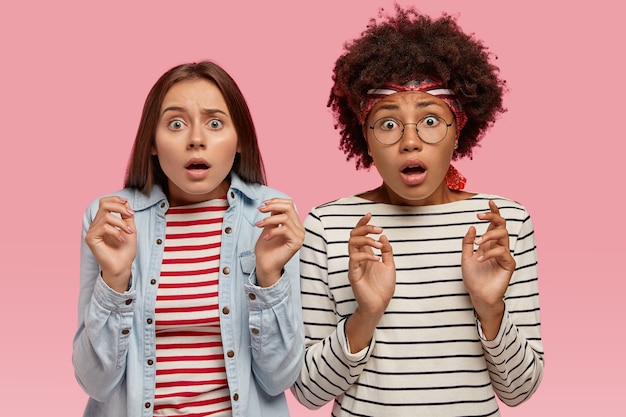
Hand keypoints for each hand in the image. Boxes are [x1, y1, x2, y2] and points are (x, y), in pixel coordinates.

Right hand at [85, 196, 136, 292]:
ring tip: (129, 232)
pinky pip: (103, 227)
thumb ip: (126, 214)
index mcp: (103, 221)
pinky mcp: (90, 238)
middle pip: (104, 205)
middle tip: (131, 215)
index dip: (115, 199)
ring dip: (122, 223)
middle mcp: (96, 224)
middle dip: (120, 208)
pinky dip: (116, 232)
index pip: (104, 202)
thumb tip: (124, 201)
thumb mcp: (129, 227)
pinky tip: (121, 240)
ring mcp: (92, 231)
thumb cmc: (126, 249)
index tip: (127, 204)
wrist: (123, 266)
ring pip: (106, 217)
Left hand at [254, 198, 303, 286]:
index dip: (276, 201)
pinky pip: (284, 230)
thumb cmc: (266, 249)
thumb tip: (272, 203)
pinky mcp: (296, 243)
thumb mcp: (268, 227)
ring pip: (285, 218)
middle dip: (272, 206)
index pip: (290, 204)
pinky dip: (272, 232)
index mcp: (294, 224)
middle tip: (260, 210)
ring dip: (268, 220)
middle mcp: (299, 228)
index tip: (262, 205)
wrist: (265, 265)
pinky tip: (265, 237)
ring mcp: (299, 236)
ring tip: (258, 225)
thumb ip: (273, 216)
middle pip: (289, 207)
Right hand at [348, 213, 395, 318]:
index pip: (359, 234)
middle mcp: (358, 257)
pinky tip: (377, 259)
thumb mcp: (389, 265)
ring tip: (378, 244)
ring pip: (351, 244)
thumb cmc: (383, 287)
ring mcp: (354, 265)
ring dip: (366, 240)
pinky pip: (355, 259)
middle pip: (353, 235)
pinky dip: (367, 255)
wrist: (380, 304)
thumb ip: (386, 251)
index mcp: (365, 254)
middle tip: (377, 229)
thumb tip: (383, 236)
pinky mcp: (353, 274)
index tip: (370, 215)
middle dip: (364, 228)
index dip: (363, 223)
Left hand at [462, 200, 515, 337]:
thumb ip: (468, 242)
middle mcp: (499, 247)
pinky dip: (489, 253)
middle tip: (479, 216)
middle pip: (501, 225)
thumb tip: (472, 226)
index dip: (494, 213)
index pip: (495, 224)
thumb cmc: (473, 277)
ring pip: (503, 236)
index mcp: (490, 243)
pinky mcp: (509, 265)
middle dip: (492, 217)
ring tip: (477, 244)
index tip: (489, 202)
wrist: (477, 295)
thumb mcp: (465, 257)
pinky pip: (502, 252)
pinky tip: (479, 259)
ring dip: (488, 236)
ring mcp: (505, 255)